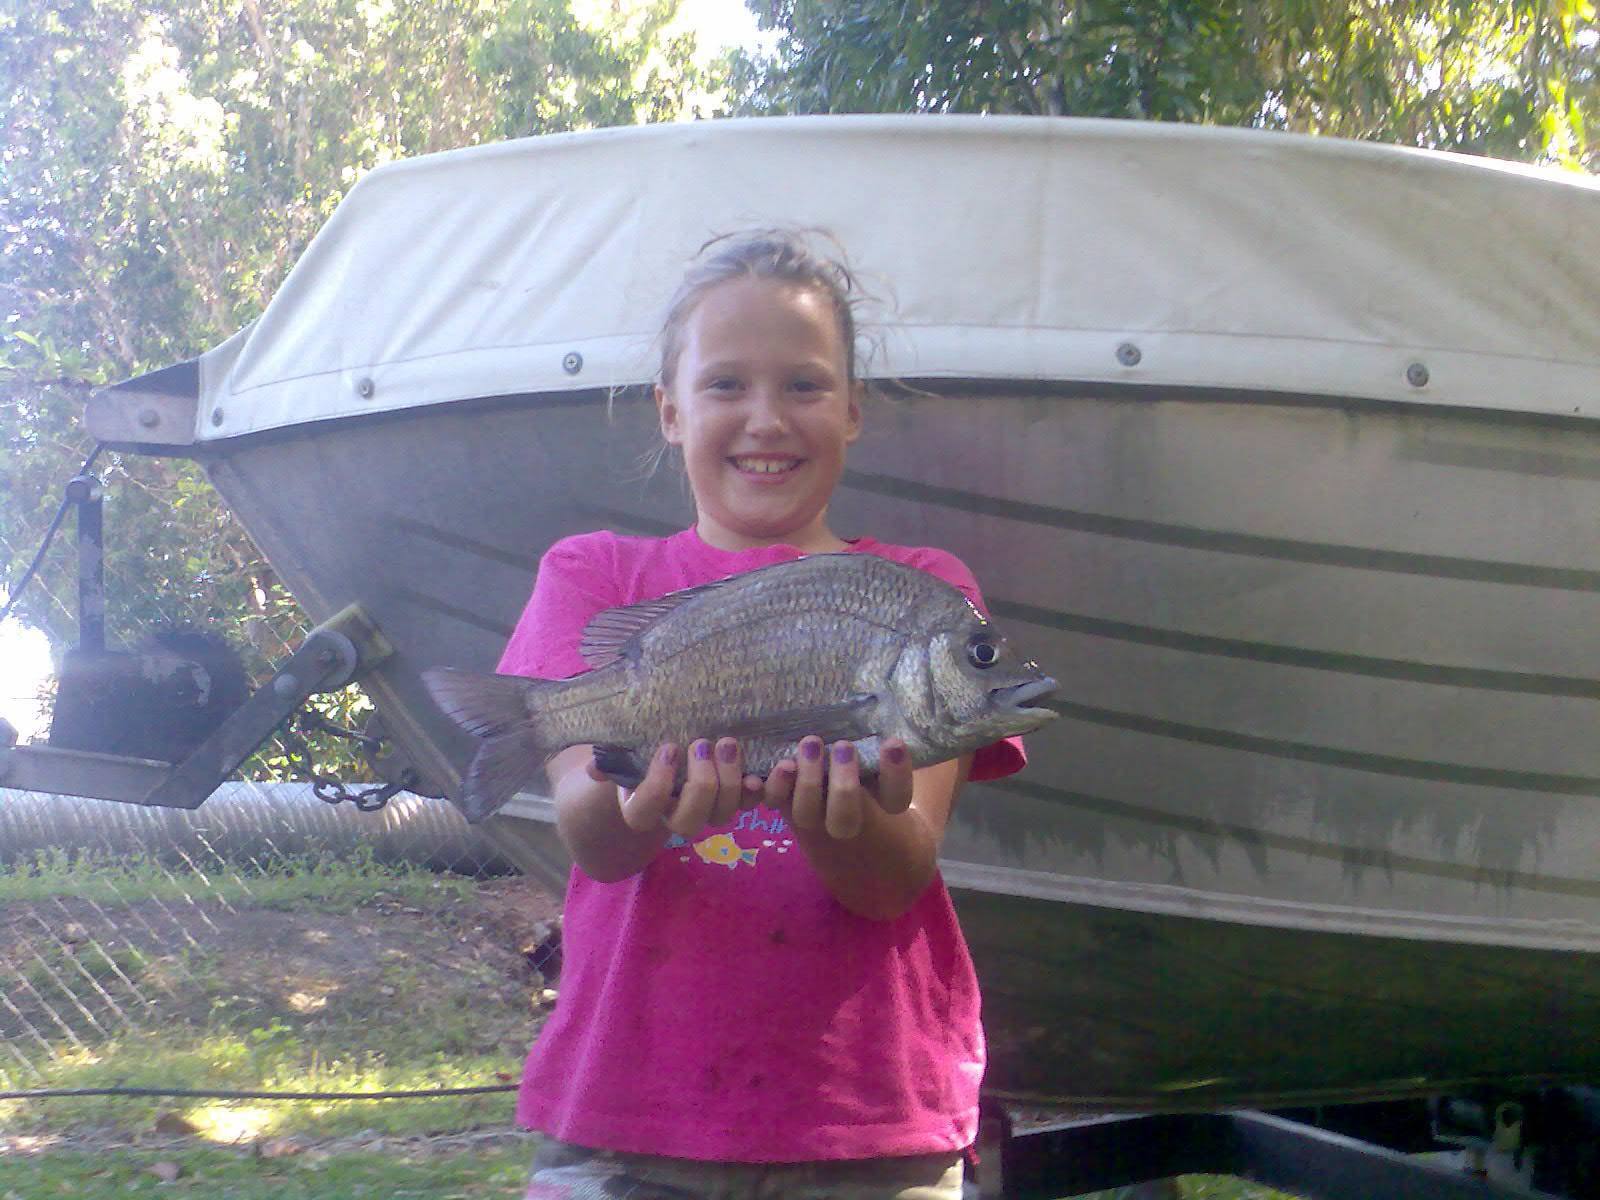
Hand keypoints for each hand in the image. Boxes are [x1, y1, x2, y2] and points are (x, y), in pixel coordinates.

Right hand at [595, 738, 758, 837]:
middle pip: (689, 821)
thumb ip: (608, 761)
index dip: (657, 786)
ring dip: (729, 781)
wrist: (668, 759)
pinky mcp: (734, 801)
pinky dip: (758, 790)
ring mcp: (707, 812)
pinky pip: (750, 804)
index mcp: (642, 809)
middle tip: (701, 744)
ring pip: (722, 814)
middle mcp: (675, 817)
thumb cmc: (641, 756)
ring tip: (727, 744)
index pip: (645, 812)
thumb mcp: (621, 756)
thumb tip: (594, 767)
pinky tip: (761, 770)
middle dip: (700, 785)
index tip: (667, 749)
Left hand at [761, 736, 914, 839]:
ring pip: (806, 814)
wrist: (810, 753)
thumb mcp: (867, 734)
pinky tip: (783, 763)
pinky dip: (776, 784)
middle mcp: (841, 813)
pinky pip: (774, 800)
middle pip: (845, 822)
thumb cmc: (848, 737)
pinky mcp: (780, 798)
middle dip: (843, 788)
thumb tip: (881, 699)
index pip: (895, 800)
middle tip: (844, 747)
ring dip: (808, 781)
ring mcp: (809, 810)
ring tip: (811, 742)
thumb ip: (874, 729)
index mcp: (874, 798)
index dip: (897, 776)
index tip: (893, 742)